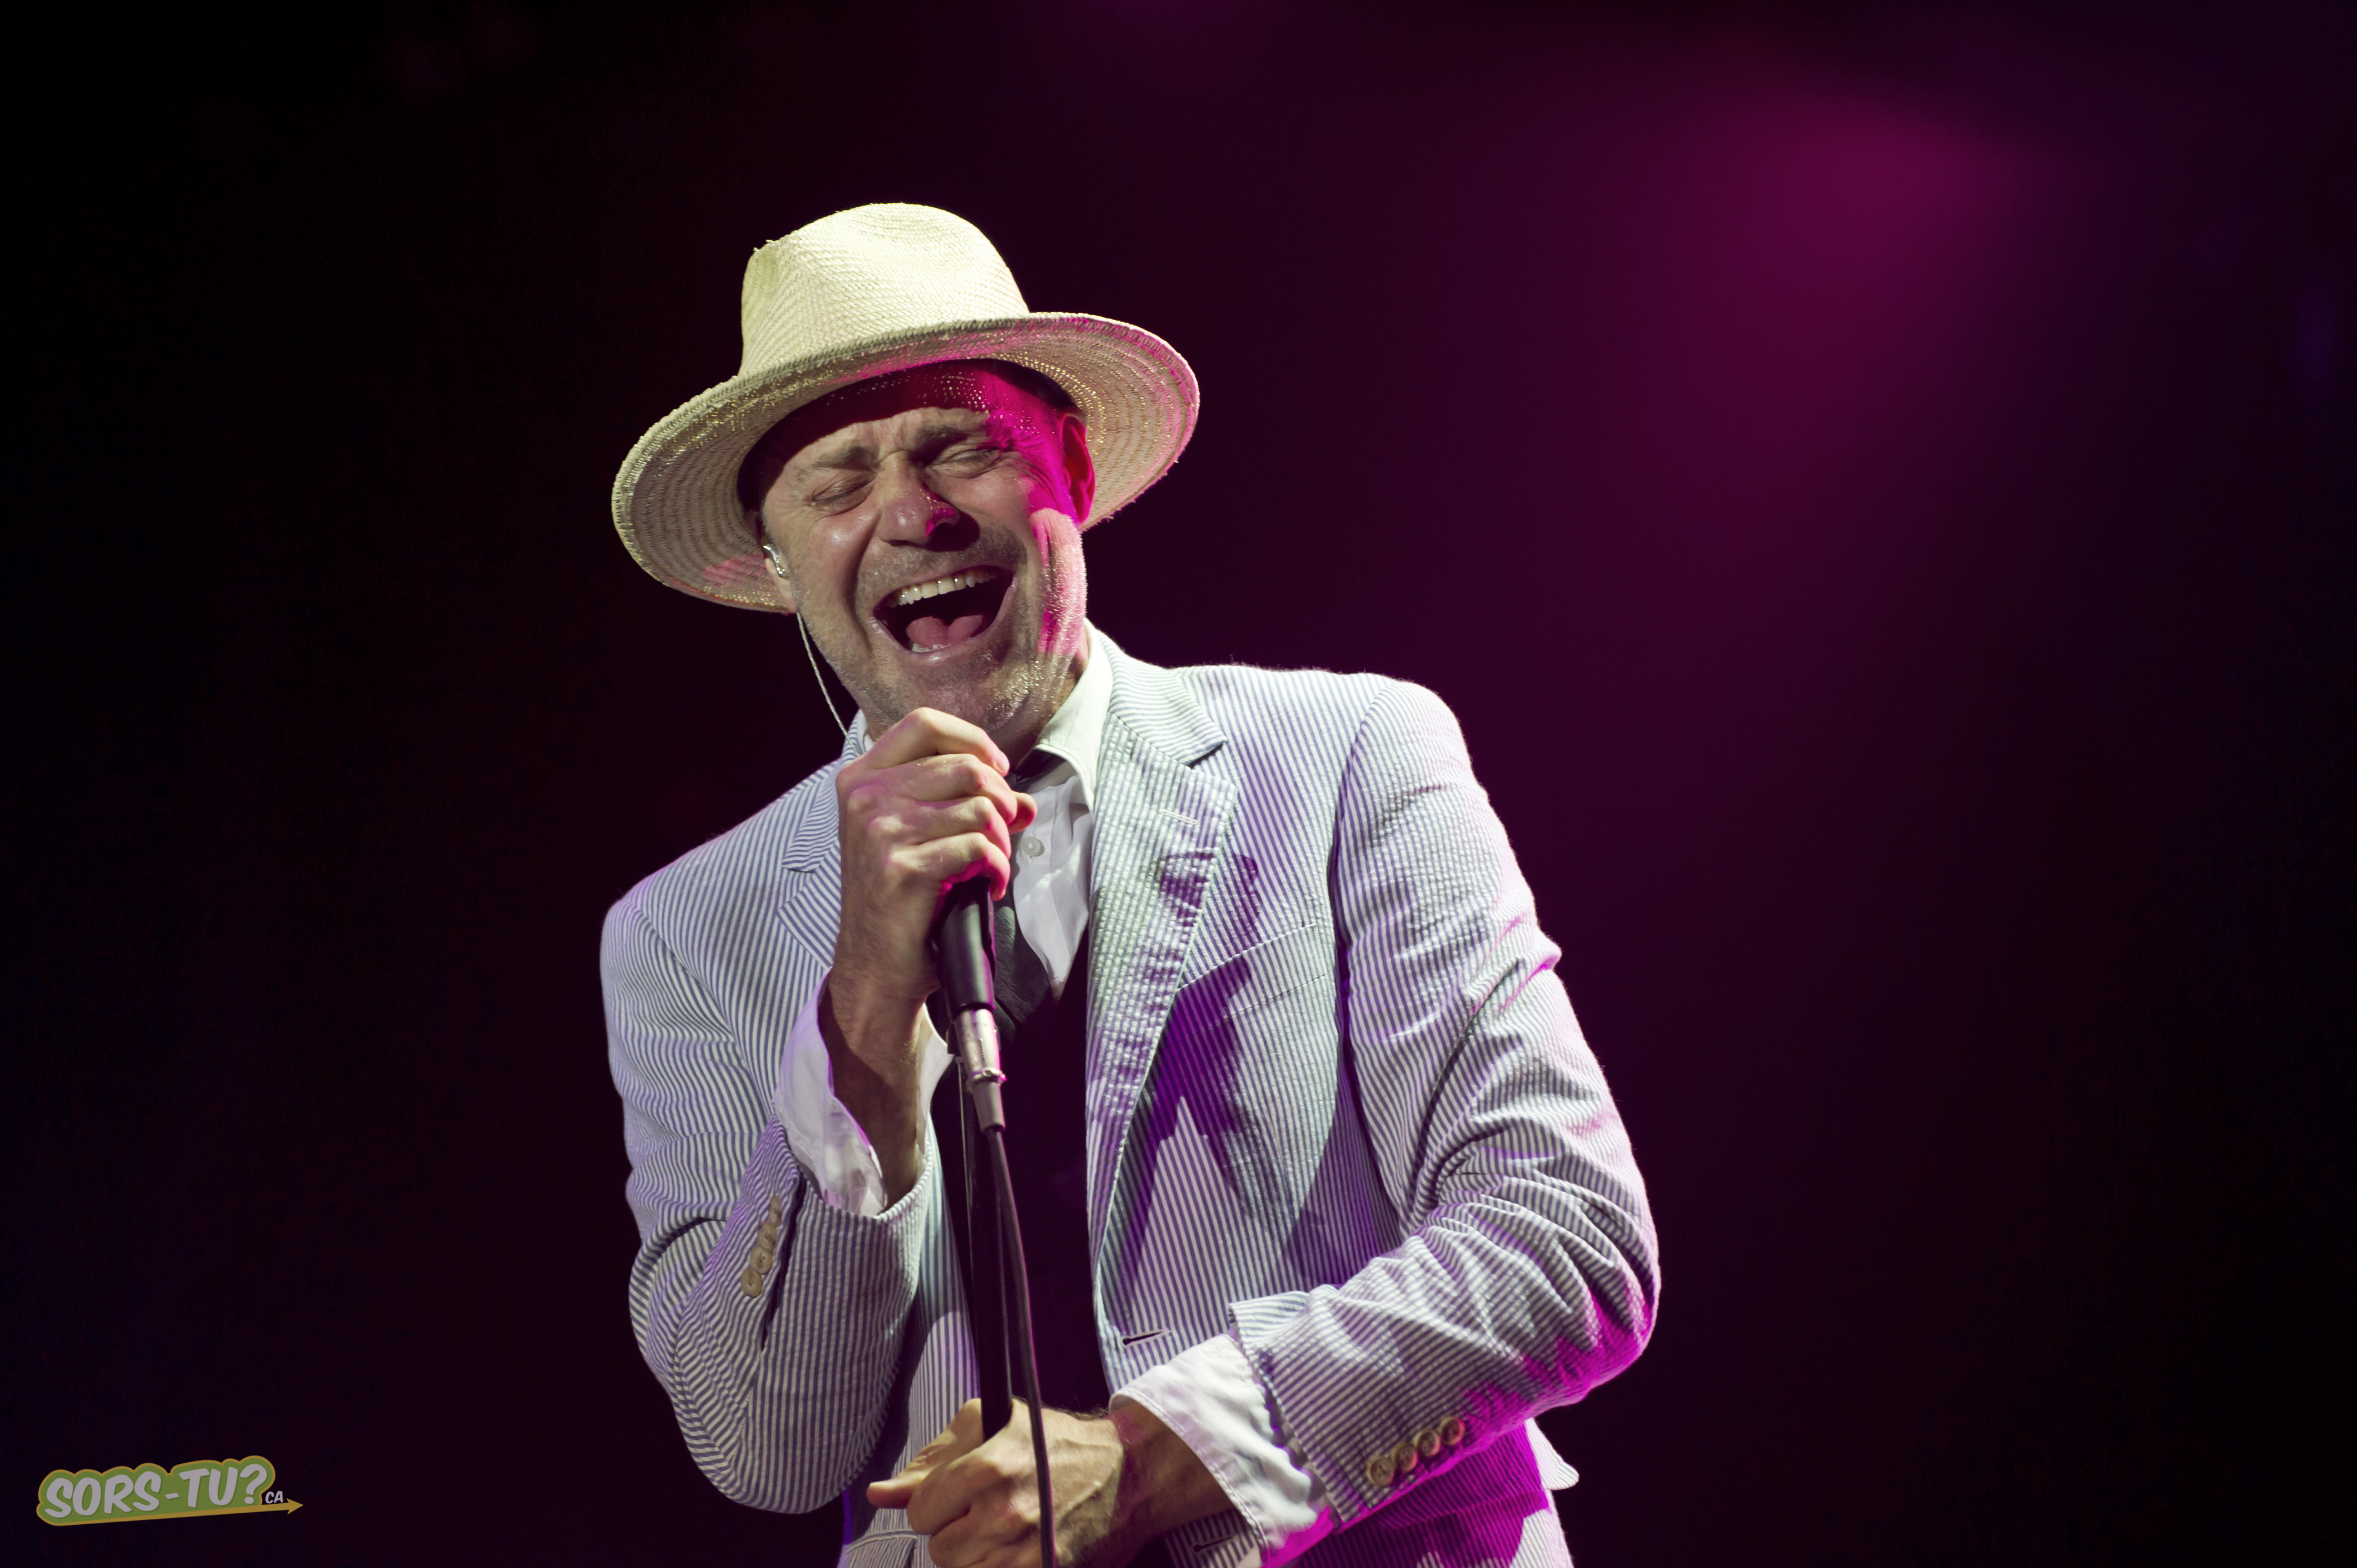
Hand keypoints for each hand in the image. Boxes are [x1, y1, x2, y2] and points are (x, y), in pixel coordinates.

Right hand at [825, 709, 1035, 1199]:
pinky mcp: (901, 867)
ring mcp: (879, 831)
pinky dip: (998, 867)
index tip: (996, 769)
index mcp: (861, 778)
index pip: (924, 723)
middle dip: (1000, 799)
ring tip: (993, 864)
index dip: (973, 739)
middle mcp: (864, 797)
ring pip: (979, 806)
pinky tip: (990, 885)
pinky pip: (978, 846)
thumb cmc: (901, 902)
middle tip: (1003, 831)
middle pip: (965, 766)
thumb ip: (963, 805)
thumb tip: (1023, 797)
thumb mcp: (921, 839)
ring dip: (1002, 839)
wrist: (877, 967)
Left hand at [868, 1399, 1226, 1566]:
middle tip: (983, 1512)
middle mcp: (1005, 1512)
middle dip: (955, 1531)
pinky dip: (998, 1567)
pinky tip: (1014, 1549)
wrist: (1128, 1473)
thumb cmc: (1059, 1444)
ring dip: (976, 1556)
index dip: (934, 1503)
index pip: (920, 1511)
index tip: (954, 1496)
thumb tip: (881, 1493)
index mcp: (987, 1468)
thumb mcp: (992, 1424)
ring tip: (1003, 1530)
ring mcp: (1027, 1550)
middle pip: (940, 1550)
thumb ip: (932, 1460)